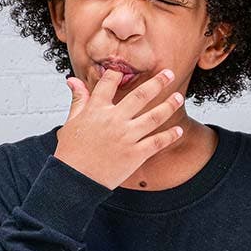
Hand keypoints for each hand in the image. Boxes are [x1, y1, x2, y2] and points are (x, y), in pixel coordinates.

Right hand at [54, 67, 185, 188]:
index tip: (126, 69)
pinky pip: (157, 142)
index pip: (109, 83)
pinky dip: (170, 136)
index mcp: (96, 109)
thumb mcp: (71, 122)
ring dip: (169, 105)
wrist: (75, 181)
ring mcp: (126, 137)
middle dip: (157, 82)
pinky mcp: (135, 154)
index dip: (117, 73)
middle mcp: (114, 120)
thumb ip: (78, 100)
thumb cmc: (71, 152)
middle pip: (140, 95)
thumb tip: (72, 80)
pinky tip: (178, 130)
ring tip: (179, 97)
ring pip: (154, 117)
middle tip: (169, 73)